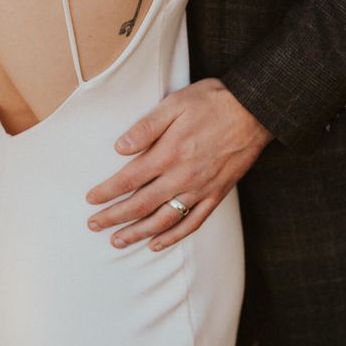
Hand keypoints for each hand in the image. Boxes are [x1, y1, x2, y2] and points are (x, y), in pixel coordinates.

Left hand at [85, 78, 273, 250]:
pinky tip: (157, 244)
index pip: (128, 179)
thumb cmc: (212, 102)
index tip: (90, 200)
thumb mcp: (175, 104)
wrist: (254, 111)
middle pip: (140, 205)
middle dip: (114, 218)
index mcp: (168, 154)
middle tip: (93, 225)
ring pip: (163, 220)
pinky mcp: (217, 194)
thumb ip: (146, 127)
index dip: (106, 192)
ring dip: (138, 233)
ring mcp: (200, 189)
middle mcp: (182, 177)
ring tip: (117, 241)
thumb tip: (119, 147)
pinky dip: (173, 237)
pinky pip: (192, 223)